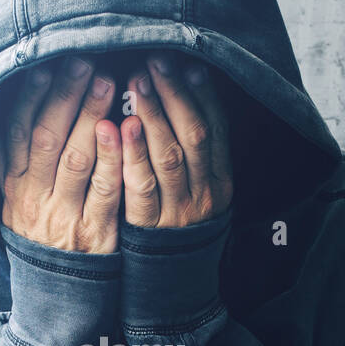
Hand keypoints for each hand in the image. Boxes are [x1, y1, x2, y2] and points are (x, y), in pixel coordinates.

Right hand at [0, 55, 122, 254]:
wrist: (55, 296)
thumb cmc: (40, 236)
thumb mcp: (13, 200)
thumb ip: (5, 159)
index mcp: (14, 185)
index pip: (18, 132)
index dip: (30, 97)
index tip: (44, 65)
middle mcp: (34, 198)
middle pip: (47, 138)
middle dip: (65, 96)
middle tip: (84, 61)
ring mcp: (64, 216)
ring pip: (76, 160)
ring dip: (91, 117)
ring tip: (108, 81)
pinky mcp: (95, 234)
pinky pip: (105, 192)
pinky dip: (113, 159)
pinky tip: (122, 130)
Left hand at [120, 53, 232, 228]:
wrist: (171, 284)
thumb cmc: (179, 224)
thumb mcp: (200, 189)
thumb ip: (196, 152)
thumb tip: (183, 93)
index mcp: (221, 180)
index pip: (216, 128)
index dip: (202, 95)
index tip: (187, 63)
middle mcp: (205, 194)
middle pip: (194, 135)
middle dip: (175, 94)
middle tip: (156, 60)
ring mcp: (178, 211)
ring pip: (170, 157)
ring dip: (154, 115)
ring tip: (138, 81)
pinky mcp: (150, 227)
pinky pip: (142, 187)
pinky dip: (133, 155)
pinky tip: (123, 126)